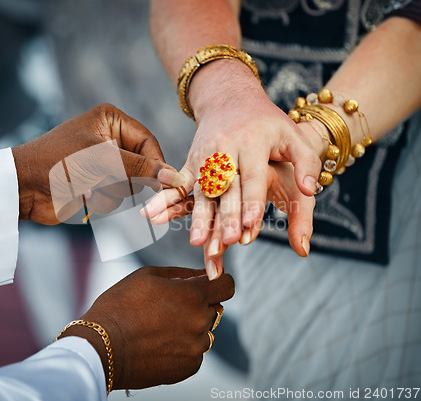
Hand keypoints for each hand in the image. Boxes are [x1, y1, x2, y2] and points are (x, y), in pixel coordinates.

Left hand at [12, 104, 182, 224]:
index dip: (156, 163)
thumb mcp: (101, 159)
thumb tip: (173, 176)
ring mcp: (105, 164)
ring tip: (91, 187)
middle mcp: (111, 140)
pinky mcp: (99, 185)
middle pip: (143, 165)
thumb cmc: (58, 162)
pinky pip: (118, 198)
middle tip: (112, 182)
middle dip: (128, 179)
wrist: (24, 188)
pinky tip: (85, 196)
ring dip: (113, 191)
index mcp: (111, 121)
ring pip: (132, 185)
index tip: (166, 183)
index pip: (148, 141)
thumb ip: (140, 168)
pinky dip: (104, 201)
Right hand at [58, 266, 234, 390]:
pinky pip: (195, 351)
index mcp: (193, 295)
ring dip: (191, 326)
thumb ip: (181, 273)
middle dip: (198, 304)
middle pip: (214, 308)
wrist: (102, 347)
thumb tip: (202, 274)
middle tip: (169, 307)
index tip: (208, 284)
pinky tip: (159, 343)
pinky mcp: (189, 367)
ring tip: (161, 327)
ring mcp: (196, 347)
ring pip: (204, 331)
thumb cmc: (120, 306)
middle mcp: (200, 322)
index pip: (227, 285)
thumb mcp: (147, 275)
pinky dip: (183, 347)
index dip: (219, 282)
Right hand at [144, 61, 320, 278]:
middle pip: (225, 188)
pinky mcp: (191, 161)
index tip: (251, 225)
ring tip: (197, 242)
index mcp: (252, 142)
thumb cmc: (268, 123)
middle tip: (227, 242)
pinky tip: (150, 215)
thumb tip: (309, 190)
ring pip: (201, 191)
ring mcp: (204, 155)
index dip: (252, 201)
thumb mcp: (293, 136)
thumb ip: (306, 163)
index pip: (252, 176)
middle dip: (225, 216)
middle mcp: (225, 149)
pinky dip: (165, 201)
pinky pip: (179, 184)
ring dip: (198, 217)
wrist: (230, 98)